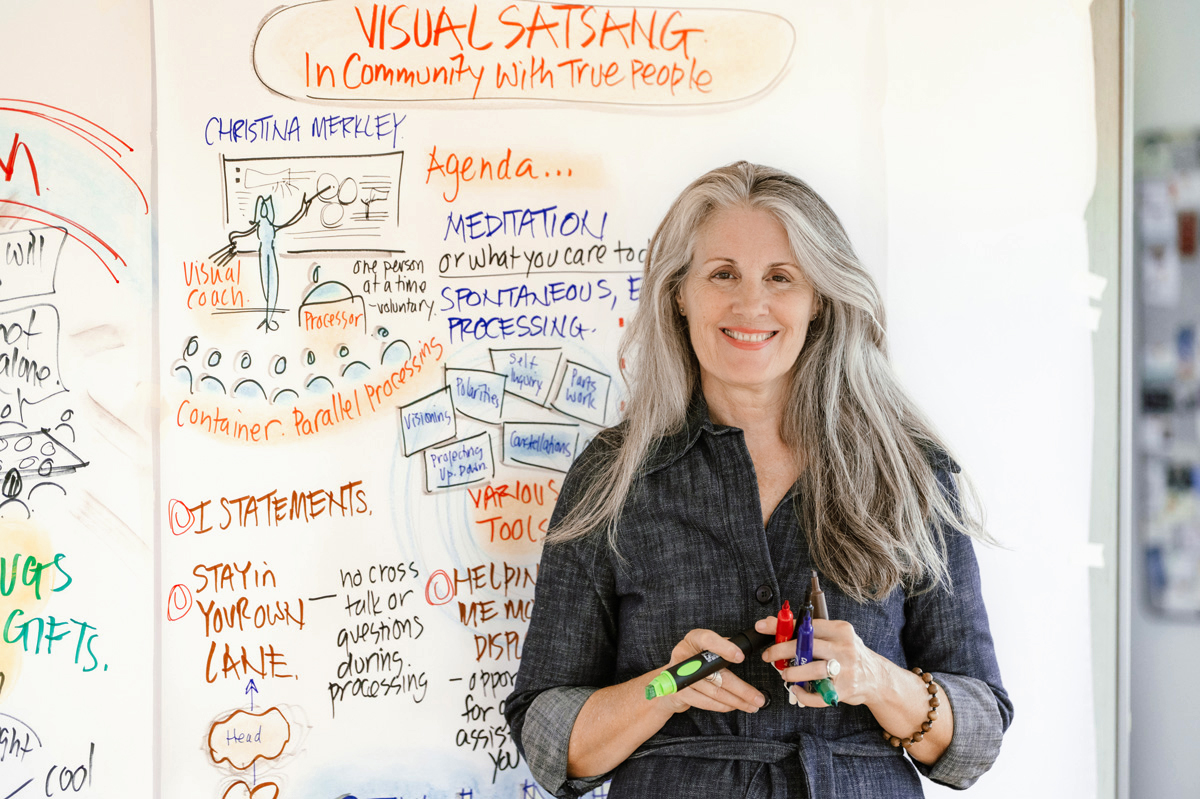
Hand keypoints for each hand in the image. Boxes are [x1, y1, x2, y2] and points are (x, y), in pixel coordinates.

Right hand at [655, 628, 765, 714]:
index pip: (707, 640)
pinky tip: (735, 706)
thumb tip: (743, 650)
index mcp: (693, 639)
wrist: (669, 681)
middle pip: (716, 674)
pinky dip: (724, 706)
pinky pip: (707, 702)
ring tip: (752, 705)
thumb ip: (721, 647)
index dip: (723, 647)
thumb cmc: (693, 661)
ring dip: (737, 701)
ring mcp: (680, 676)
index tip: (740, 656)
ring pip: (715, 692)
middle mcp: (684, 655)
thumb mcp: (704, 648)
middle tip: (758, 697)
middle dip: (742, 689)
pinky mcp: (680, 693)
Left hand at [756, 616, 888, 706]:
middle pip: (808, 646)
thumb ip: (810, 631)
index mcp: (841, 630)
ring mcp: (846, 670)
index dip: (783, 626)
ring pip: (813, 670)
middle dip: (782, 650)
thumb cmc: (850, 655)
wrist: (877, 678)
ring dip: (793, 674)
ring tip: (785, 675)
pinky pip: (820, 695)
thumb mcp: (835, 637)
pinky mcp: (845, 690)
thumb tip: (776, 622)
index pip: (807, 626)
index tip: (763, 627)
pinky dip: (804, 695)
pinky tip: (797, 691)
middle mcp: (845, 648)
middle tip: (768, 655)